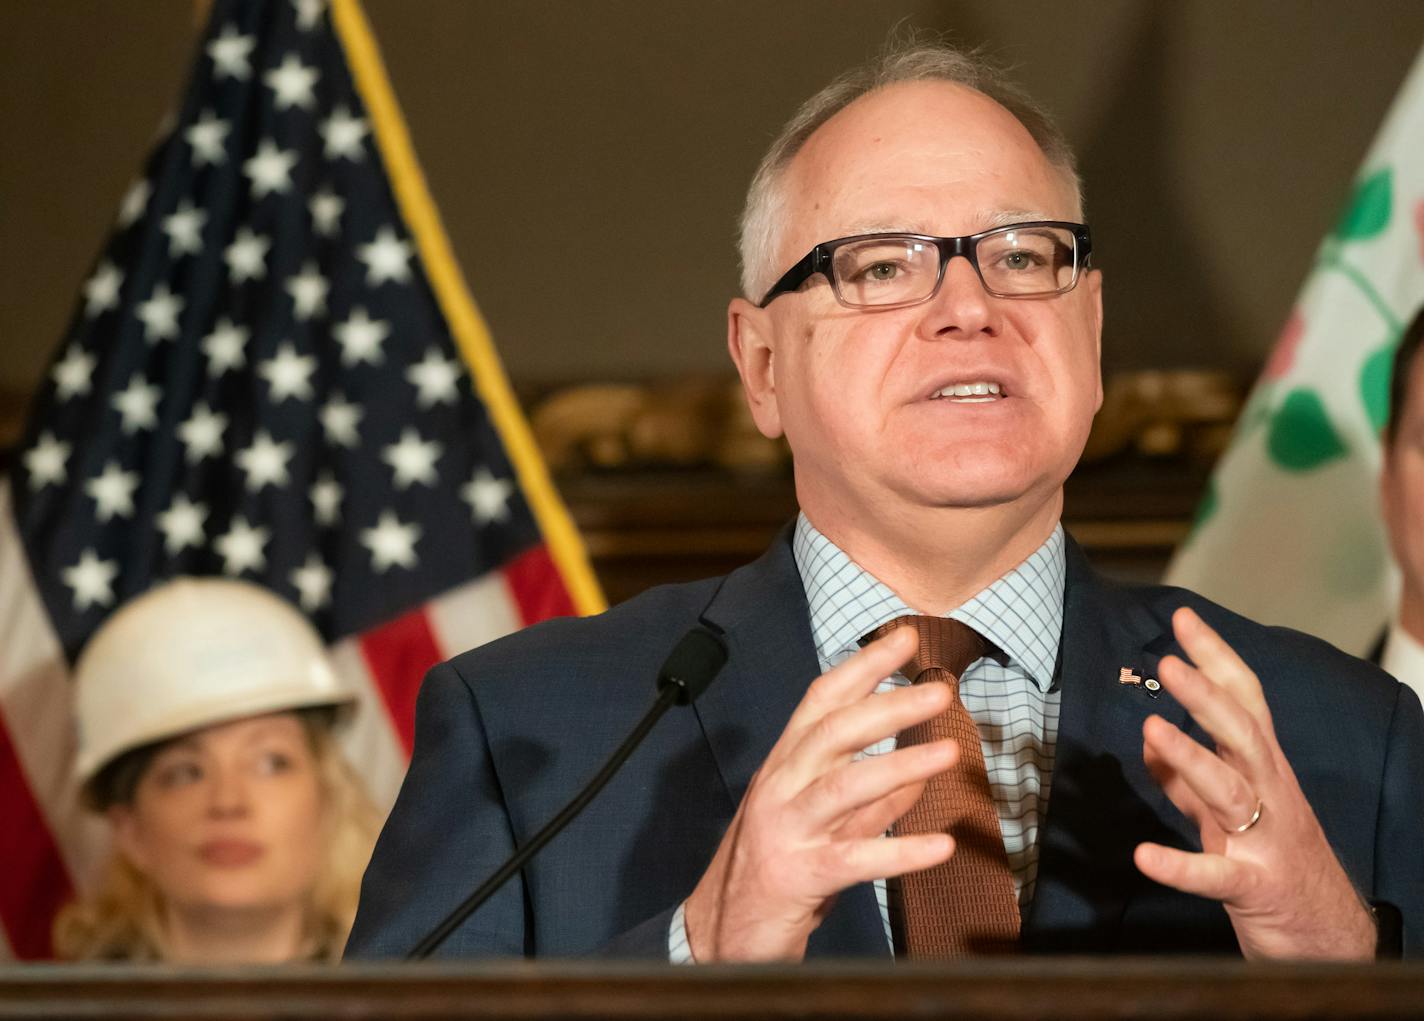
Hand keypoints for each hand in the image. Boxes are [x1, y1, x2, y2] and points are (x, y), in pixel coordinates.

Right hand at [683, 628, 957, 960]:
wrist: (723, 934)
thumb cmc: (777, 870)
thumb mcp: (825, 824)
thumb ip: (870, 800)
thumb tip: (918, 773)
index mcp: (785, 765)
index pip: (821, 700)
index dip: (862, 666)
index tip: (903, 637)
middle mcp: (781, 787)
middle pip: (833, 733)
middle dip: (888, 706)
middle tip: (939, 691)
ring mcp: (786, 829)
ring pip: (842, 787)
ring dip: (898, 765)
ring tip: (949, 753)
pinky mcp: (798, 875)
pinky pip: (853, 859)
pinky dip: (899, 851)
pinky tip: (940, 846)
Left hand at [1133, 607, 1375, 959]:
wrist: (1330, 940)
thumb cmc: (1274, 864)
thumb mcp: (1226, 815)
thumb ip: (1185, 778)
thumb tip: (1148, 736)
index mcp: (1263, 772)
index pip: (1244, 702)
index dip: (1215, 659)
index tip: (1182, 620)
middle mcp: (1270, 796)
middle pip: (1242, 735)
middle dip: (1207, 696)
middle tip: (1167, 661)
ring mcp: (1265, 841)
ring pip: (1231, 791)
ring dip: (1191, 759)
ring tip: (1152, 728)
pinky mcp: (1255, 888)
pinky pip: (1216, 875)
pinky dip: (1180, 866)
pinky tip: (1145, 856)